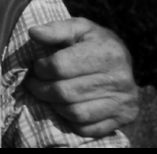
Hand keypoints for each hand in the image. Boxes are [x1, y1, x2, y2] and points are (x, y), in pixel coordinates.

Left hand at [25, 17, 138, 136]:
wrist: (121, 60)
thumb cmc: (92, 42)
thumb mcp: (77, 28)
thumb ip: (55, 29)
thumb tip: (34, 33)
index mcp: (107, 52)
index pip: (60, 66)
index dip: (41, 68)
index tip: (37, 66)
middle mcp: (119, 79)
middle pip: (64, 92)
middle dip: (41, 88)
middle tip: (33, 83)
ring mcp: (123, 101)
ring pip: (74, 113)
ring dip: (53, 105)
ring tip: (47, 94)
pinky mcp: (124, 118)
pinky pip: (87, 129)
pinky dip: (70, 121)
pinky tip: (65, 106)